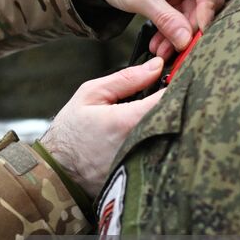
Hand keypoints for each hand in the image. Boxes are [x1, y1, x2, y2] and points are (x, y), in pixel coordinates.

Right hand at [39, 58, 165, 197]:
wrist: (59, 172)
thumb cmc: (72, 132)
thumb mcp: (91, 94)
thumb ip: (127, 79)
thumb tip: (157, 65)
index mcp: (128, 121)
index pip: (170, 98)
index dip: (179, 84)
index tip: (179, 76)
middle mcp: (142, 144)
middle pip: (178, 118)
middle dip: (180, 103)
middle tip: (177, 92)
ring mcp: (146, 162)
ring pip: (175, 136)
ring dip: (174, 122)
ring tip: (166, 112)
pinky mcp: (146, 174)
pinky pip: (165, 152)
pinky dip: (166, 140)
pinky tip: (157, 133)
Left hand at [87, 0, 221, 59]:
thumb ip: (164, 17)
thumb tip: (186, 40)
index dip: (207, 9)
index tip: (199, 32)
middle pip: (205, 0)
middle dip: (190, 26)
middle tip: (179, 47)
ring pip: (194, 13)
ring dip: (179, 34)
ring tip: (162, 50)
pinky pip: (182, 17)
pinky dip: (172, 32)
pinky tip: (160, 44)